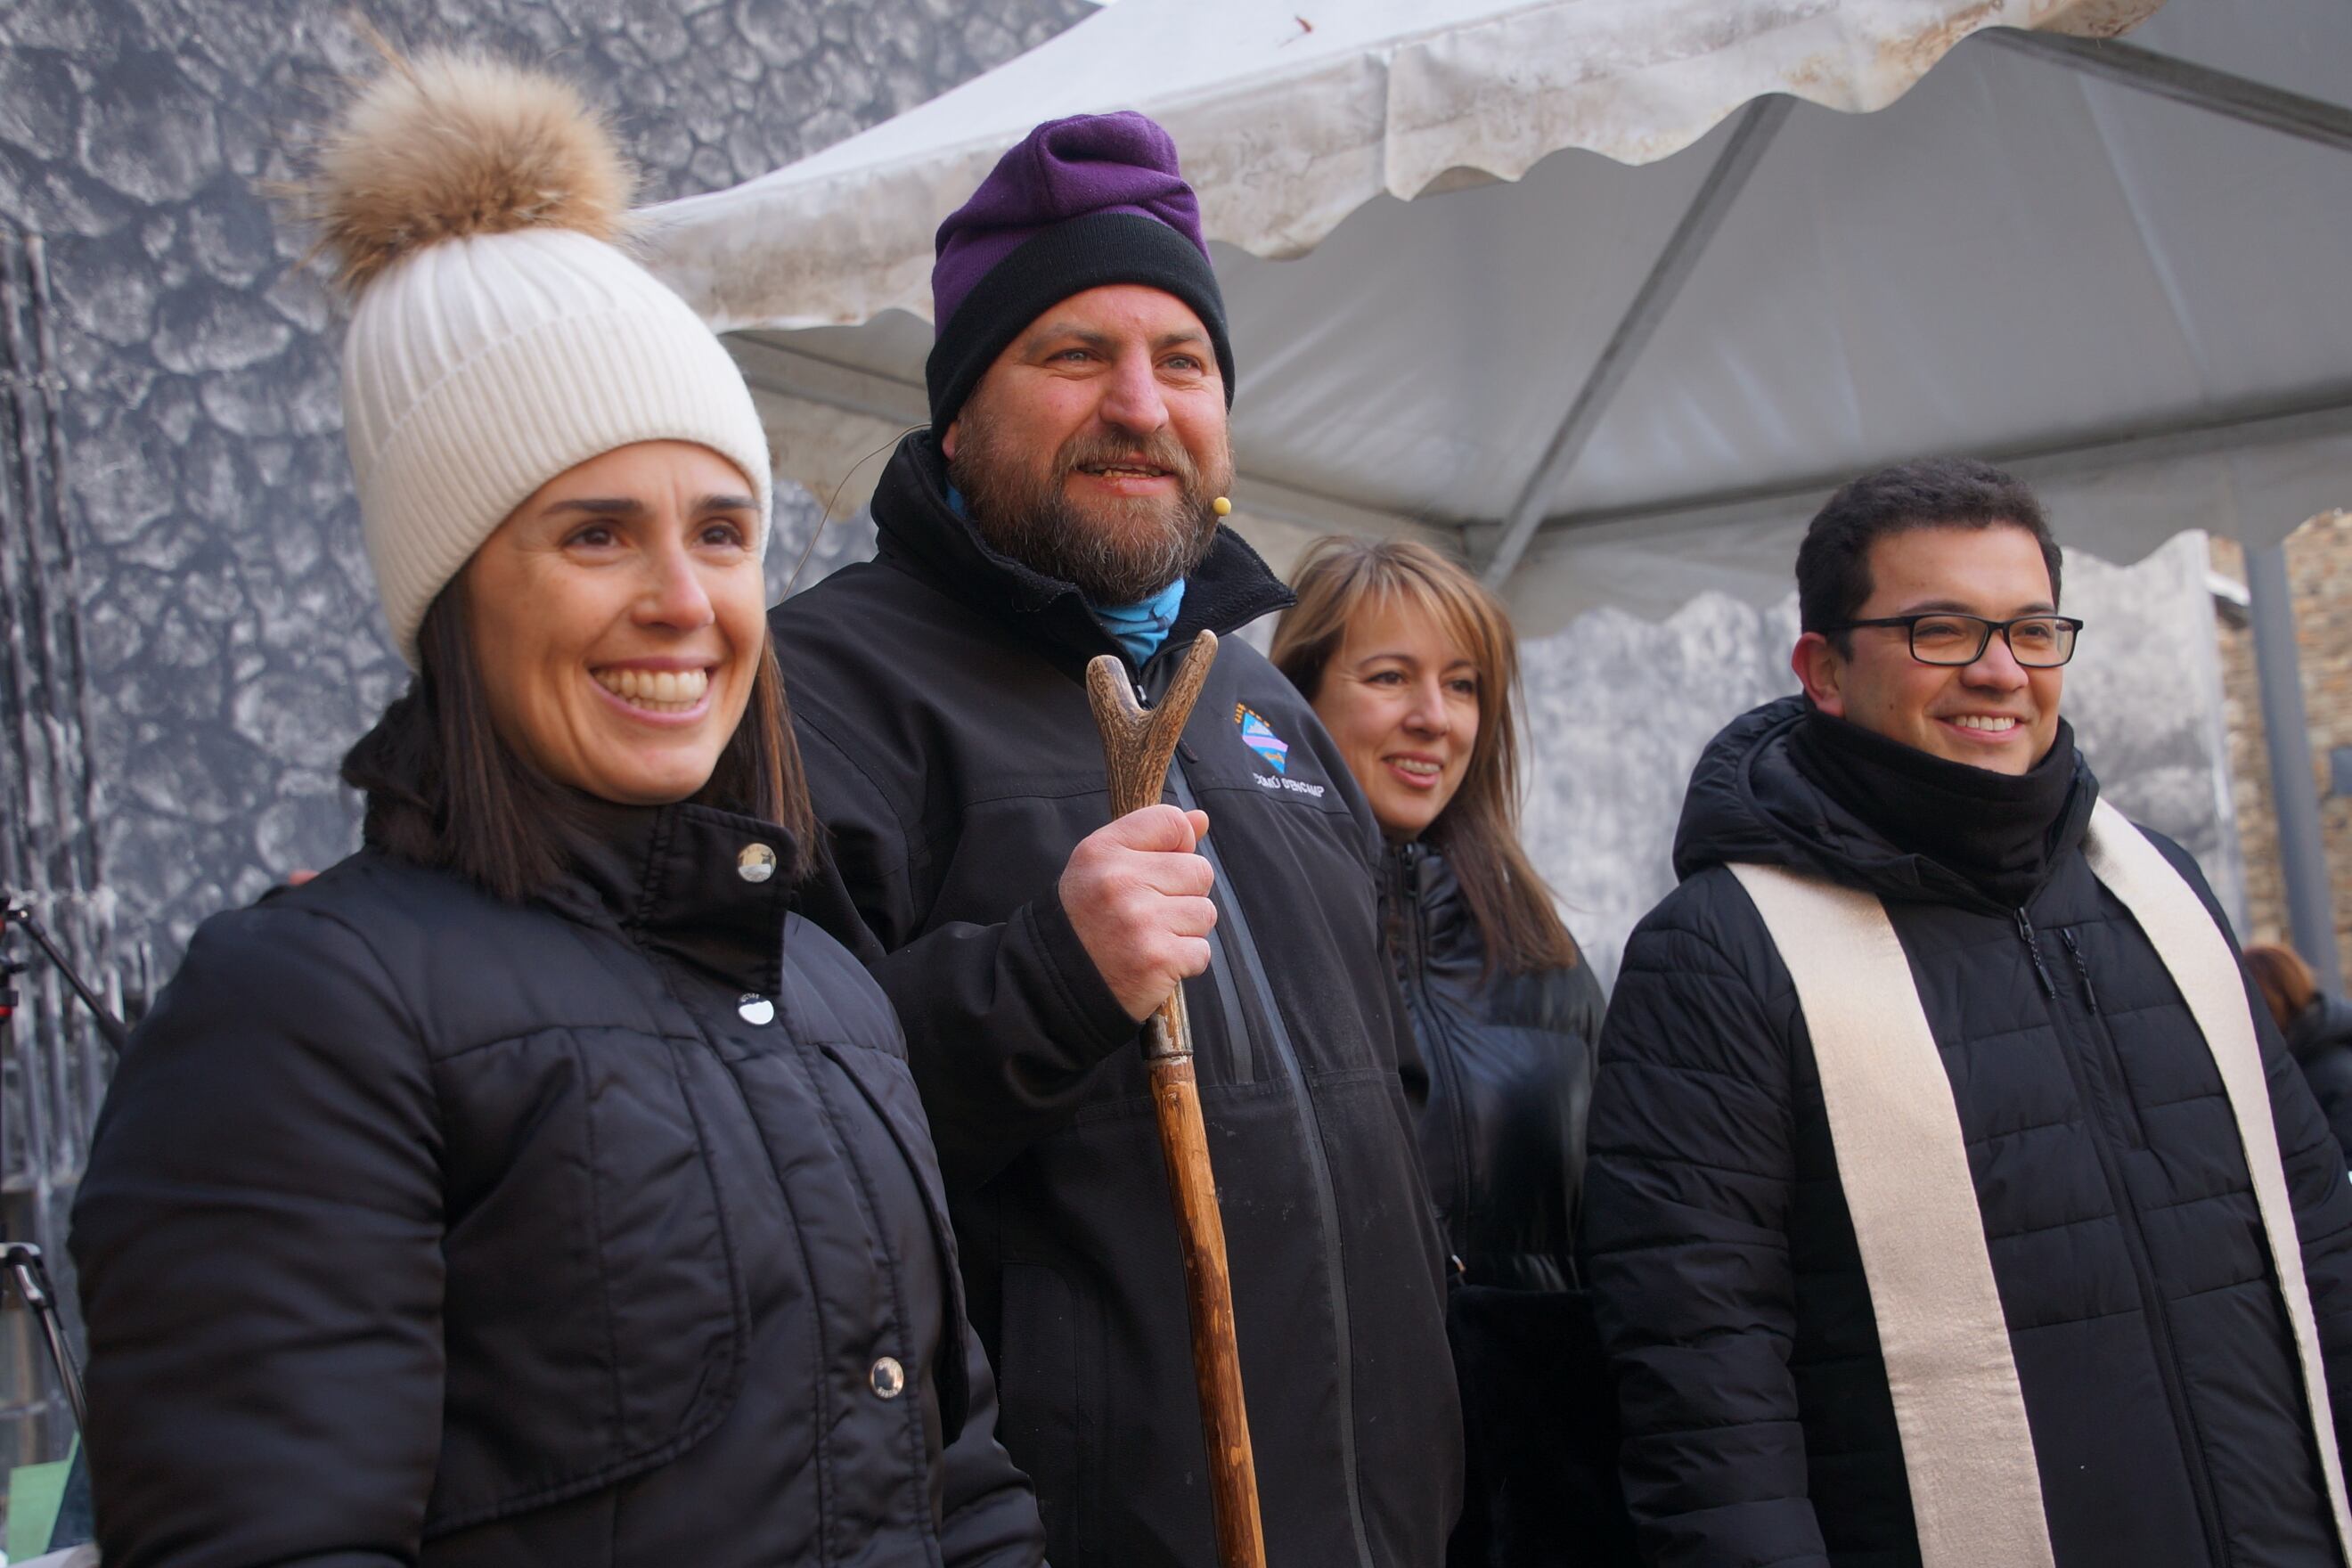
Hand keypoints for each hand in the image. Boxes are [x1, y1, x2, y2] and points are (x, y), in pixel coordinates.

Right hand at [1060, 805, 1215, 1021]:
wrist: (1057, 983)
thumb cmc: (1087, 919)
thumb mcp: (1103, 866)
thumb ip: (1153, 837)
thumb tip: (1201, 819)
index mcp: (1102, 851)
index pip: (1171, 822)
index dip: (1177, 846)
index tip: (1158, 869)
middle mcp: (1119, 882)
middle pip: (1199, 870)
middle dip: (1184, 894)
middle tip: (1149, 913)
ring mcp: (1140, 921)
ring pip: (1205, 912)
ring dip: (1185, 930)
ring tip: (1150, 937)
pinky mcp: (1157, 959)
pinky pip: (1201, 951)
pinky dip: (1184, 961)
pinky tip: (1154, 961)